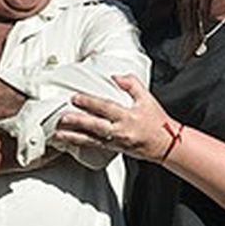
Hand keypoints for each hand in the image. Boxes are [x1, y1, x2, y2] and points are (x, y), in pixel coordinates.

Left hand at [53, 74, 170, 160]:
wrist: (165, 144)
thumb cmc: (156, 121)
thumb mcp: (147, 98)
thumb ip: (132, 84)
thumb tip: (116, 77)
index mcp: (129, 116)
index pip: (106, 107)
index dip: (90, 103)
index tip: (75, 98)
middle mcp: (121, 131)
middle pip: (96, 126)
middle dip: (78, 122)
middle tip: (62, 118)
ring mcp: (116, 142)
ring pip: (91, 139)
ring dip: (73, 137)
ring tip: (59, 134)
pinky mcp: (113, 149)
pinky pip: (94, 146)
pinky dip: (80, 143)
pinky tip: (69, 142)